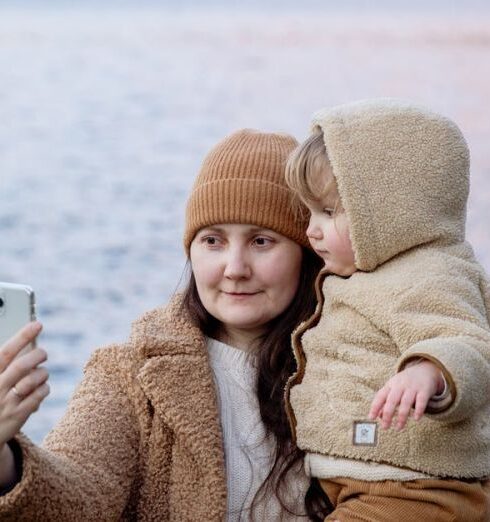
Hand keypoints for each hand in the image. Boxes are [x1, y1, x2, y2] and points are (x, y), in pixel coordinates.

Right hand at [0, 322, 48, 449]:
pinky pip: (39, 395)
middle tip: (43, 353)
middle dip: (38, 355)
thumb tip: (26, 344)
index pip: (6, 352)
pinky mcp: (17, 416)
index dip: (23, 336)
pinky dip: (44, 388)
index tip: (37, 324)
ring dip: (42, 373)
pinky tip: (41, 388)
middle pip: (22, 365)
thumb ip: (5, 364)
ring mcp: (6, 403)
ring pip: (33, 380)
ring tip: (42, 373)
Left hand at [368, 360, 442, 430]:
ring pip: (405, 402)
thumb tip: (379, 416)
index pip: (380, 395)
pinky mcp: (424, 390)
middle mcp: (400, 385)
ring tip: (398, 428)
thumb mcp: (394, 388)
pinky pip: (421, 401)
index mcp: (391, 385)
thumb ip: (386, 401)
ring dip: (401, 416)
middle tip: (385, 427)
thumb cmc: (406, 383)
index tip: (371, 417)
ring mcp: (412, 387)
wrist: (425, 370)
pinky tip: (416, 419)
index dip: (375, 406)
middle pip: (392, 400)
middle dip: (387, 414)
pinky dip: (419, 410)